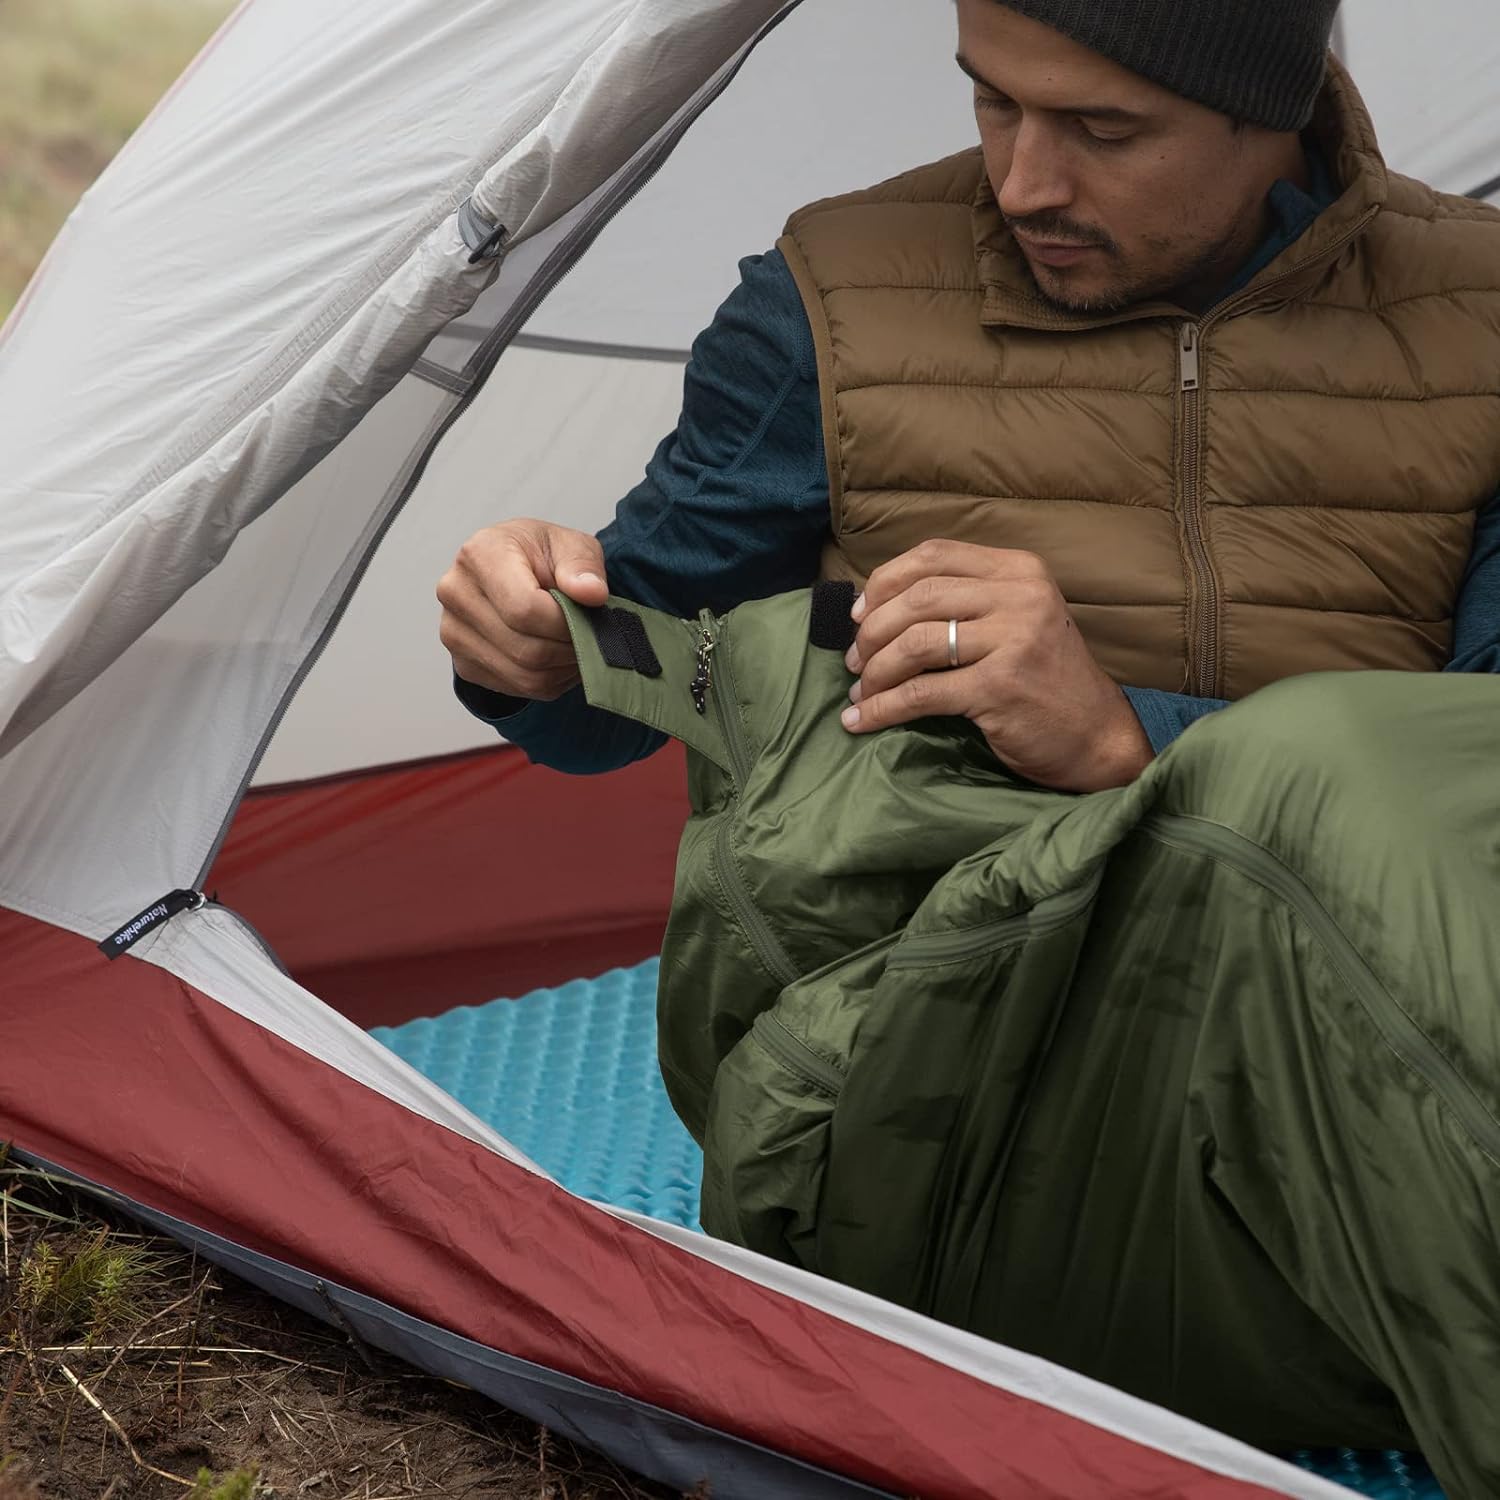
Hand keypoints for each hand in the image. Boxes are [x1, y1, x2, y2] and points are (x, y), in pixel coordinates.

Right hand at [437, 520, 607, 699]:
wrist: (516, 568)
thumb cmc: (541, 555)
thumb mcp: (571, 545)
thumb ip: (583, 566)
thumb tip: (592, 593)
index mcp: (480, 555)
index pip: (524, 609)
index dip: (566, 623)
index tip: (589, 618)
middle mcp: (456, 593)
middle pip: (526, 649)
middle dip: (569, 649)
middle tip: (592, 637)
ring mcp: (454, 633)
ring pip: (525, 676)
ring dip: (563, 668)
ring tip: (579, 646)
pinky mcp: (464, 664)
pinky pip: (519, 688)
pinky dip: (550, 680)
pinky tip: (559, 657)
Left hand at [840, 540, 1153, 791]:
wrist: (1095, 735)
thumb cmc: (1043, 679)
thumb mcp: (1015, 619)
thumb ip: (964, 601)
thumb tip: (872, 604)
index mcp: (1019, 570)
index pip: (933, 555)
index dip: (884, 581)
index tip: (857, 614)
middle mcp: (1020, 596)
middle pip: (918, 597)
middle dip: (872, 631)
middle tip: (854, 661)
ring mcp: (1013, 639)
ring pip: (915, 643)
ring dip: (875, 671)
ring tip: (861, 691)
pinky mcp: (1001, 686)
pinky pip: (921, 693)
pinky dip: (882, 709)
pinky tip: (861, 721)